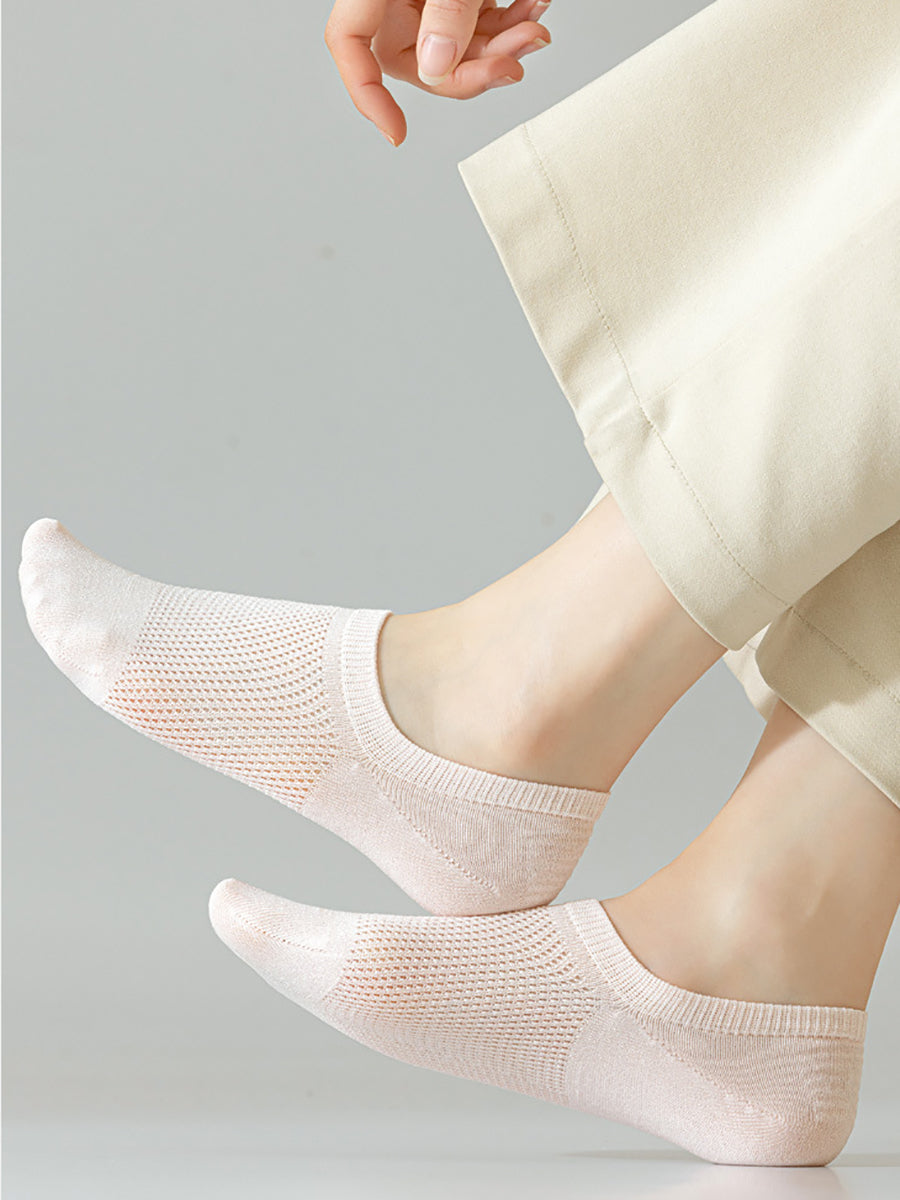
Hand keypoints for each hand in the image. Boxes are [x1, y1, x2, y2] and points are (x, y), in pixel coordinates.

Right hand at [324, 0, 551, 146]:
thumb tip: (437, 65)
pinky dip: (509, 22)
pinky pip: (478, 21)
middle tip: (515, 59)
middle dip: (473, 69)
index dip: (368, 97)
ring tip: (535, 27)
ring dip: (502, 47)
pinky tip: (534, 8)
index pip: (350, 46)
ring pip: (458, 48)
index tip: (397, 135)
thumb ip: (446, 10)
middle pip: (420, 60)